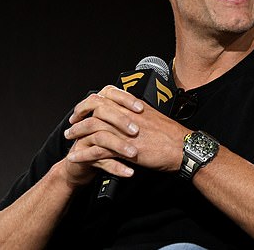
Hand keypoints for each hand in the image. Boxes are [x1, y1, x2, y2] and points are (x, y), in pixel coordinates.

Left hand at [64, 85, 189, 179]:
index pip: (106, 95)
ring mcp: (124, 131)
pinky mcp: (124, 148)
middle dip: (79, 116)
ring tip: (69, 139)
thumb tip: (130, 116)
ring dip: (77, 133)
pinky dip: (83, 153)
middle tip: (72, 124)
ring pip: (92, 127)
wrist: (184, 148)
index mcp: (133, 106)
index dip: (91, 102)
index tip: (84, 109)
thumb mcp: (154, 118)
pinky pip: (97, 149)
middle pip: (95, 108)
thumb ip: (139, 116)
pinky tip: (76, 157)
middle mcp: (126, 115)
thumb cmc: (173, 136)